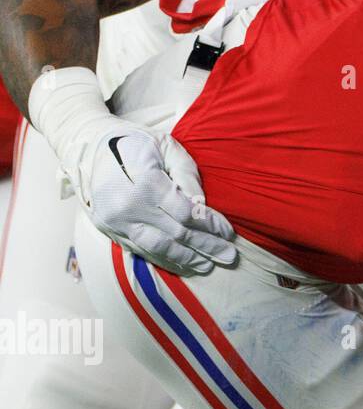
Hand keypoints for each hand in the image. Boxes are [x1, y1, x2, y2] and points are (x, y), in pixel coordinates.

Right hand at [28, 66, 236, 274]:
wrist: (87, 146)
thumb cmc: (134, 142)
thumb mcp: (167, 147)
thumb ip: (187, 175)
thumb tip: (202, 205)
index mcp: (145, 183)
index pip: (187, 212)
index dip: (210, 225)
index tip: (229, 233)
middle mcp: (128, 207)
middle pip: (176, 234)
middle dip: (206, 247)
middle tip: (229, 256)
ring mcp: (115, 222)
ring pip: (157, 248)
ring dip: (186, 259)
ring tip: (209, 266)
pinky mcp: (108, 230)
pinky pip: (140, 250)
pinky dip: (164, 259)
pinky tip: (183, 264)